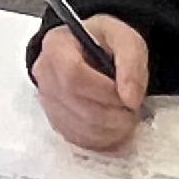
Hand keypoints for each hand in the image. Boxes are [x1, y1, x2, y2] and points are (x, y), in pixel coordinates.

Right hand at [29, 16, 150, 152]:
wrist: (91, 54)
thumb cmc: (105, 43)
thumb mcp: (124, 38)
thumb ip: (131, 62)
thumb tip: (131, 99)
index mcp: (56, 45)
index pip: (73, 74)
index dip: (104, 91)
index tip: (129, 96)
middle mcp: (44, 74)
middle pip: (77, 104)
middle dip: (112, 113)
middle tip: (133, 110)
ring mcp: (47, 101)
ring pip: (79, 127)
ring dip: (111, 129)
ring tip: (126, 117)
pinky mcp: (56, 122)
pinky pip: (79, 140)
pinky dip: (103, 140)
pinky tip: (116, 128)